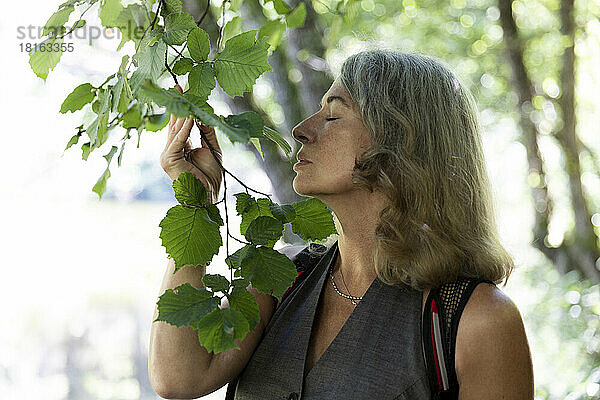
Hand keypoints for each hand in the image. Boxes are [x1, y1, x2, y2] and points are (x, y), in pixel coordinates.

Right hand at [159, 84, 222, 202]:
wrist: (208, 196)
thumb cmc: (210, 177)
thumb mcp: (212, 148)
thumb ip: (206, 131)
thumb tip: (202, 114)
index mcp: (179, 148)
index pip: (178, 125)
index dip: (181, 108)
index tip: (181, 90)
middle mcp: (170, 151)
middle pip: (175, 124)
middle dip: (178, 105)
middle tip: (179, 87)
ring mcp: (167, 156)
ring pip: (176, 130)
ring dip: (182, 113)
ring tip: (185, 96)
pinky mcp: (168, 160)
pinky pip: (178, 140)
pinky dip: (185, 128)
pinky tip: (190, 116)